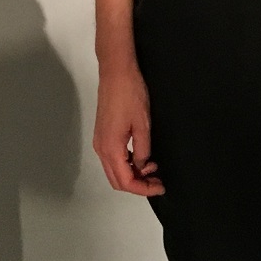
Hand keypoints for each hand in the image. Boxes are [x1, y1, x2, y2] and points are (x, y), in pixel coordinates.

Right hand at [93, 63, 163, 196]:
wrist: (116, 72)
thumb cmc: (130, 94)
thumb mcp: (143, 124)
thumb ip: (143, 150)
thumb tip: (142, 165)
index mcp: (111, 148)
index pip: (125, 181)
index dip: (143, 188)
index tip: (159, 186)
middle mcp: (101, 149)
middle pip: (117, 180)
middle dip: (137, 185)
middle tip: (157, 180)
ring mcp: (100, 142)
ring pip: (114, 170)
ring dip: (132, 174)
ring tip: (152, 167)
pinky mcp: (102, 134)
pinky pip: (113, 158)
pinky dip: (127, 163)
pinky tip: (142, 156)